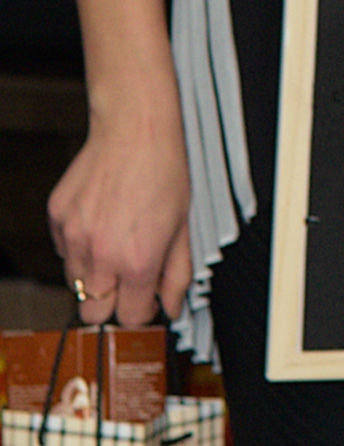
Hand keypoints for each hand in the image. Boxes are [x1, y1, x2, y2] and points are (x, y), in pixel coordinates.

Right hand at [47, 106, 192, 324]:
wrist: (135, 127)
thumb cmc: (163, 170)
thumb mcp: (184, 226)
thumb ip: (178, 274)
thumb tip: (172, 305)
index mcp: (137, 261)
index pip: (130, 317)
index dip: (141, 311)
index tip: (145, 300)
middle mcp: (101, 255)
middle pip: (93, 313)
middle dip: (111, 303)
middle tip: (127, 280)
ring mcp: (74, 237)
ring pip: (75, 284)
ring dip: (95, 275)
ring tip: (116, 243)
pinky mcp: (58, 219)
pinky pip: (63, 251)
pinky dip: (79, 247)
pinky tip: (101, 223)